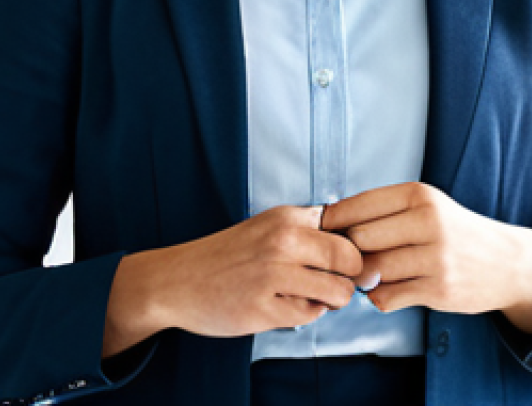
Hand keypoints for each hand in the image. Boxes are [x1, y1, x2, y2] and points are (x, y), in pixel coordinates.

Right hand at [149, 205, 364, 339]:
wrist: (178, 280)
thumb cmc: (225, 256)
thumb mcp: (265, 228)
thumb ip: (304, 233)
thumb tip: (353, 250)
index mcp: (285, 217)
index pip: (344, 226)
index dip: (352, 246)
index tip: (348, 258)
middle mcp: (282, 240)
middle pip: (349, 257)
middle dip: (351, 275)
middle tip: (337, 281)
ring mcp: (273, 275)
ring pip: (337, 291)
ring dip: (332, 299)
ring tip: (313, 295)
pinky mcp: (264, 308)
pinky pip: (310, 315)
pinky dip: (307, 314)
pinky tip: (288, 306)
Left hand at [320, 182, 531, 333]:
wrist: (506, 262)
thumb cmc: (454, 231)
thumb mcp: (425, 205)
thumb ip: (383, 211)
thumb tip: (330, 222)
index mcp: (419, 195)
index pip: (359, 205)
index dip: (334, 220)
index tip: (323, 229)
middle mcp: (428, 222)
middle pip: (360, 239)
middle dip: (349, 251)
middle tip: (350, 257)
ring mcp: (436, 258)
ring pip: (372, 270)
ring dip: (364, 277)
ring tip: (371, 273)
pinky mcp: (440, 290)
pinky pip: (387, 297)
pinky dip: (380, 297)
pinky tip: (390, 288)